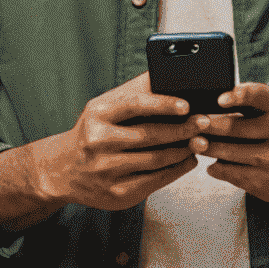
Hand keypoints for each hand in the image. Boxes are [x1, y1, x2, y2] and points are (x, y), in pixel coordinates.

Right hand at [8, 71, 204, 216]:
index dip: (162, 104)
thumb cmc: (94, 131)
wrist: (63, 170)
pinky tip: (187, 160)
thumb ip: (136, 92)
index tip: (186, 105)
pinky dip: (176, 170)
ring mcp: (107, 171)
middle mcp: (98, 142)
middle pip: (149, 136)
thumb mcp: (105, 107)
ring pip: (156, 160)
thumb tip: (172, 73)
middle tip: (205, 123)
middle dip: (182, 129)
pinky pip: (155, 181)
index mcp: (97, 114)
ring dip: (183, 150)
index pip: (133, 106)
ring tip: (200, 141)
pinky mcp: (117, 194)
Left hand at [199, 83, 268, 202]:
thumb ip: (253, 103)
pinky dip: (217, 168)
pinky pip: (232, 174)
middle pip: (235, 128)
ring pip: (229, 154)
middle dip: (208, 126)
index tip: (220, 100)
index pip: (260, 97)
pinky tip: (212, 163)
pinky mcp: (265, 183)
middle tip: (193, 124)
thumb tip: (214, 106)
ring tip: (196, 143)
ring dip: (208, 148)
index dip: (239, 95)